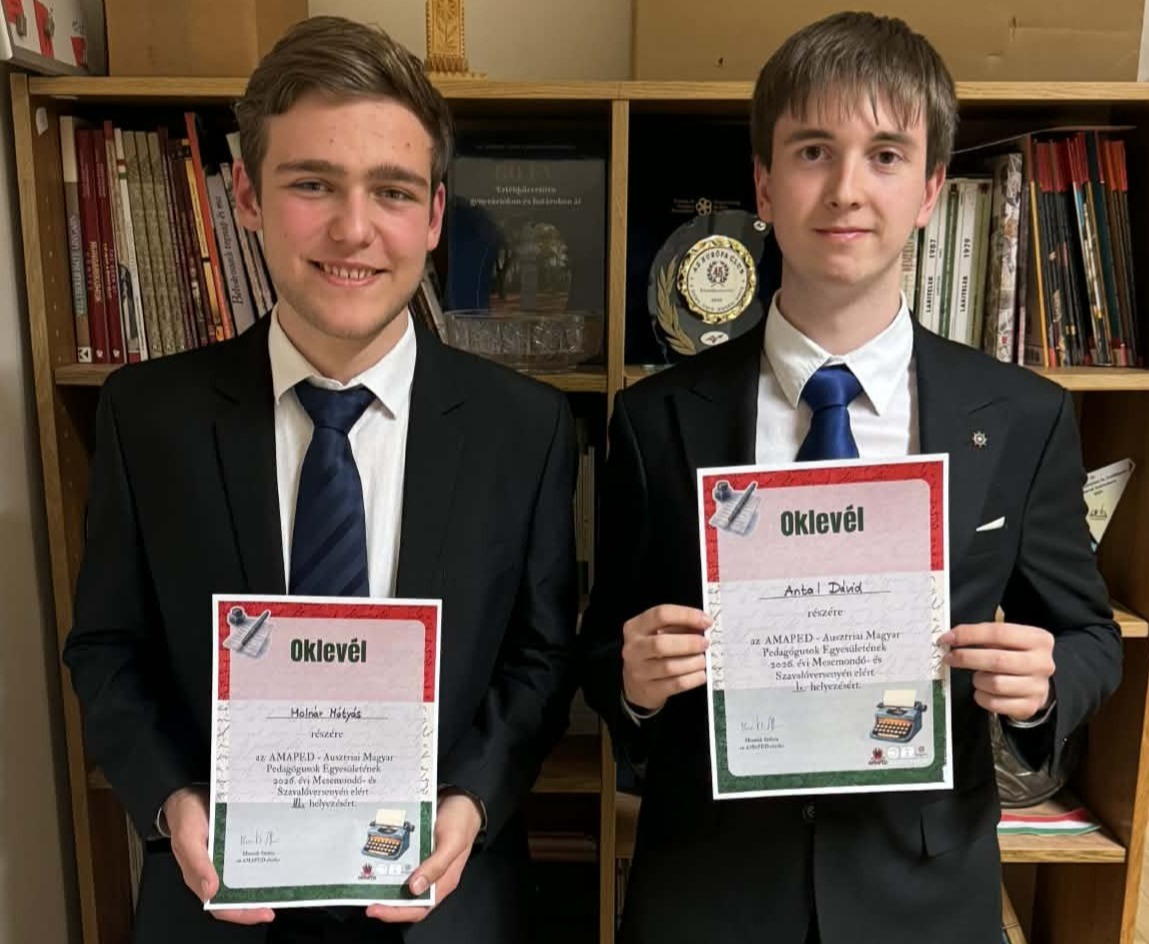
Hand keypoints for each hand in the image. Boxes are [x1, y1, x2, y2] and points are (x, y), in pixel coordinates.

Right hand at [164, 786, 273, 923]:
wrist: (187, 793)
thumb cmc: (185, 816)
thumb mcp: (188, 837)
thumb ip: (198, 863)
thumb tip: (211, 891)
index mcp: (201, 877)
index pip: (221, 906)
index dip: (242, 913)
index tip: (264, 913)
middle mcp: (215, 871)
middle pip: (237, 895)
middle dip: (258, 900)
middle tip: (282, 898)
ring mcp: (225, 859)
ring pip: (246, 878)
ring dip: (263, 882)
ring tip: (283, 882)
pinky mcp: (233, 845)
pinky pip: (248, 857)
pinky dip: (261, 859)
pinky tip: (275, 857)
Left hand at [366, 793, 481, 922]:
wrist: (461, 797)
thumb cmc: (461, 821)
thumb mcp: (452, 843)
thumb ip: (436, 865)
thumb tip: (414, 889)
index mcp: (443, 882)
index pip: (419, 908)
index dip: (396, 913)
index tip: (375, 909)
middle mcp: (432, 877)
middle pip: (407, 900)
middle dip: (386, 902)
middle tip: (364, 897)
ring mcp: (423, 864)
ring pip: (402, 883)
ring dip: (385, 885)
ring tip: (366, 881)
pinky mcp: (417, 852)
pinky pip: (402, 864)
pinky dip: (389, 865)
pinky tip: (378, 861)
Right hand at [622, 604, 710, 712]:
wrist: (635, 684)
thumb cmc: (651, 652)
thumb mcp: (656, 633)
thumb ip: (678, 626)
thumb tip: (703, 624)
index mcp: (635, 628)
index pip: (661, 614)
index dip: (687, 616)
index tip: (706, 621)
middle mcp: (633, 649)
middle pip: (661, 644)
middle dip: (689, 643)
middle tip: (705, 643)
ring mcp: (639, 672)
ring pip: (670, 667)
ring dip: (694, 662)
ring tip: (703, 659)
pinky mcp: (650, 690)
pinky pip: (676, 684)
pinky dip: (694, 678)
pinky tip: (700, 674)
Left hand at [940, 622, 1054, 721]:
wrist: (1036, 683)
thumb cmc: (1015, 656)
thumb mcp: (1008, 640)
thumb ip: (984, 635)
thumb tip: (952, 638)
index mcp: (1038, 639)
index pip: (999, 632)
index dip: (969, 634)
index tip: (948, 638)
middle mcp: (1042, 663)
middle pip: (997, 660)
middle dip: (967, 658)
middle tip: (950, 657)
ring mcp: (1038, 687)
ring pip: (995, 684)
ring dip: (977, 679)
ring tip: (977, 676)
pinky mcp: (1029, 706)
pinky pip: (995, 704)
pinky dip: (981, 697)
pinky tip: (982, 690)